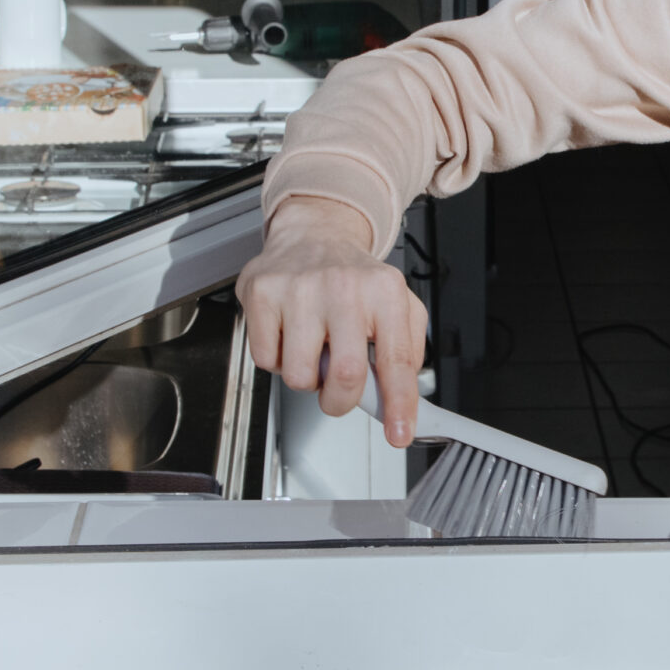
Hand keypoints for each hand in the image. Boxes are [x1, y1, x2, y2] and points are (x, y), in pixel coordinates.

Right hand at [235, 196, 427, 446]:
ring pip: (299, 376)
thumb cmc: (355, 278)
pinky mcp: (263, 293)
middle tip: (338, 392)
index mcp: (385, 291)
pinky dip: (277, 358)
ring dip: (306, 377)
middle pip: (346, 376)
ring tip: (313, 349)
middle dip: (340, 401)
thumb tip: (401, 396)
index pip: (396, 361)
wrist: (314, 235)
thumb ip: (406, 349)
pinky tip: (288, 333)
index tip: (399, 434)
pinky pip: (266, 359)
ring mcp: (300, 289)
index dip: (399, 405)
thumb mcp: (397, 304)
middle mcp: (344, 287)